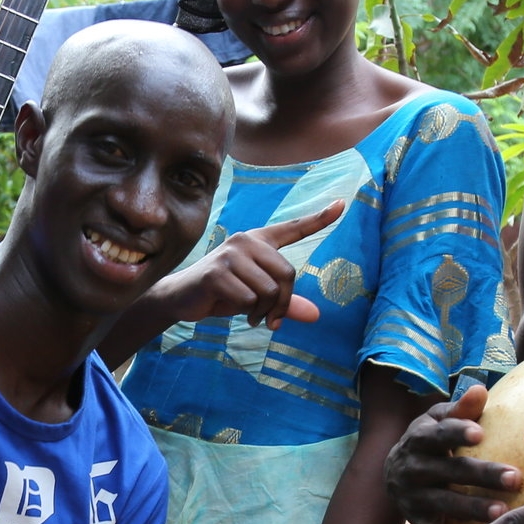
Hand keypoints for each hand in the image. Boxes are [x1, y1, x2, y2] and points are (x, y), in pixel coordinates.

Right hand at [151, 199, 342, 329]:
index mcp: (258, 241)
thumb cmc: (223, 293)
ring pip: (268, 290)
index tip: (341, 205)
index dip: (319, 219)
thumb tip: (315, 315)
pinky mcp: (217, 272)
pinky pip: (248, 299)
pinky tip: (230, 308)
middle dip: (282, 303)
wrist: (182, 297)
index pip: (293, 228)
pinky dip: (245, 312)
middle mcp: (246, 241)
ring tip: (248, 312)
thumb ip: (286, 303)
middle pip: (287, 274)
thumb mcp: (257, 297)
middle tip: (270, 318)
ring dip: (262, 310)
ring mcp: (230, 255)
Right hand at [382, 384, 522, 523]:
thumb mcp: (437, 419)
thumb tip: (481, 389)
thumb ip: (460, 408)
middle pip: (449, 471)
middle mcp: (412, 468)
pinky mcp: (415, 520)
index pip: (438, 435)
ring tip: (502, 514)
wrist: (391, 470)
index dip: (456, 433)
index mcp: (419, 439)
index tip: (480, 433)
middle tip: (516, 478)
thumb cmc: (428, 440)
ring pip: (443, 504)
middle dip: (482, 476)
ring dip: (471, 510)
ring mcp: (412, 497)